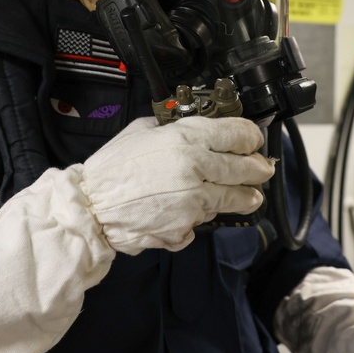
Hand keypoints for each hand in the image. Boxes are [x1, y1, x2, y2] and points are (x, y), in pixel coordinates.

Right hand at [76, 116, 273, 254]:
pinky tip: (192, 209)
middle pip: (247, 168)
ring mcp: (194, 200)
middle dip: (259, 168)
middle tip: (263, 168)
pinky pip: (207, 219)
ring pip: (236, 198)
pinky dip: (203, 215)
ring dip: (245, 195)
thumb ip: (174, 126)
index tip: (254, 140)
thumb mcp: (142, 130)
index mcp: (186, 138)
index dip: (252, 137)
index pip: (238, 133)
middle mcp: (196, 168)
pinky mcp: (186, 227)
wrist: (89, 209)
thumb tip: (198, 125)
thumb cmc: (111, 170)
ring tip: (249, 195)